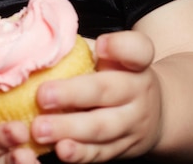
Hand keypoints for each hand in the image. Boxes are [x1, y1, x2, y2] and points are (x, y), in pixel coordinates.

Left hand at [31, 30, 162, 161]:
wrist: (152, 111)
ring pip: (101, 128)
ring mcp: (133, 124)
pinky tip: (60, 150)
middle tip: (42, 96)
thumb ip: (81, 47)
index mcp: (135, 62)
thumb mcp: (108, 54)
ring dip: (68, 129)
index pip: (137, 50)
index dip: (120, 46)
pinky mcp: (124, 149)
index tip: (101, 45)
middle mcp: (138, 92)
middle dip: (73, 94)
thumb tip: (41, 40)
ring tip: (39, 128)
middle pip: (107, 91)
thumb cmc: (115, 73)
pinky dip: (80, 154)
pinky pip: (100, 153)